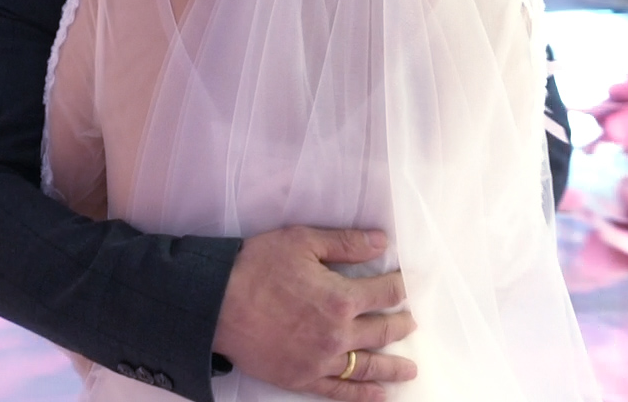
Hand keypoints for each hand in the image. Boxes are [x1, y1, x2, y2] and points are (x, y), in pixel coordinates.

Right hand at [213, 226, 417, 401]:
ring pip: (368, 366)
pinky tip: (379, 395)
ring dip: (393, 367)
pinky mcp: (302, 379)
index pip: (386, 292)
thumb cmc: (257, 266)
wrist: (215, 303)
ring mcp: (321, 361)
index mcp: (342, 298)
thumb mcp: (302, 241)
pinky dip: (362, 395)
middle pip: (383, 331)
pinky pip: (339, 391)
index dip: (402, 286)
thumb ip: (345, 243)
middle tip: (412, 323)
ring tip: (410, 370)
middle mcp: (338, 334)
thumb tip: (381, 242)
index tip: (410, 284)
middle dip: (402, 325)